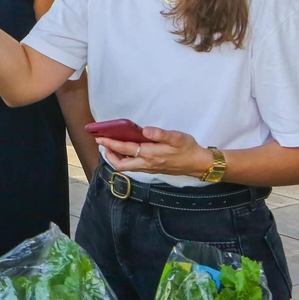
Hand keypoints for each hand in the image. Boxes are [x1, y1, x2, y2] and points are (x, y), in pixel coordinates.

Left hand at [96, 127, 213, 177]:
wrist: (198, 164)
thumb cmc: (188, 149)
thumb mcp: (176, 137)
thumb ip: (160, 134)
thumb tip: (145, 130)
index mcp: (150, 154)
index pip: (125, 148)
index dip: (110, 143)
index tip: (100, 137)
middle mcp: (147, 163)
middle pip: (120, 164)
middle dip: (108, 154)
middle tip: (102, 143)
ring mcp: (149, 168)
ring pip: (126, 167)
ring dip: (116, 158)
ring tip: (110, 146)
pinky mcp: (152, 169)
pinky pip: (133, 167)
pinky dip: (125, 159)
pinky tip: (126, 151)